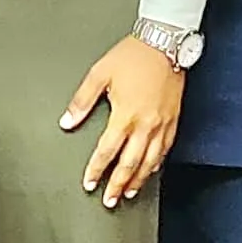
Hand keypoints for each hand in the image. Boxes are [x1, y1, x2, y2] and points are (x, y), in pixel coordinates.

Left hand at [62, 37, 183, 207]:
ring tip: (128, 193)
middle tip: (109, 200)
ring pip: (150, 161)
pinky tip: (151, 170)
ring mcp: (162, 123)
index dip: (97, 169)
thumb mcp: (99, 74)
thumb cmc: (132, 55)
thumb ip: (82, 101)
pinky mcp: (174, 119)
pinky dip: (157, 163)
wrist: (165, 42)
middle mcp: (145, 124)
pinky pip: (166, 149)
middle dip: (117, 184)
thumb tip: (67, 122)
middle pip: (130, 163)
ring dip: (138, 180)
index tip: (90, 183)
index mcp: (124, 114)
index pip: (107, 151)